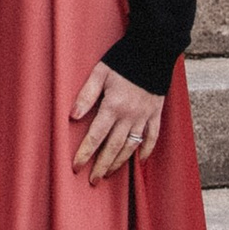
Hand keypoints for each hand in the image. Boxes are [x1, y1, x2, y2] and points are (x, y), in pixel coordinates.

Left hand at [71, 60, 164, 181]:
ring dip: (120, 162)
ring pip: (131, 146)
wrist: (153, 49)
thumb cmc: (123, 59)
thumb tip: (72, 116)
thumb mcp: (99, 73)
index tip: (76, 167)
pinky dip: (147, 150)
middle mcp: (130, 116)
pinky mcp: (156, 113)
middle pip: (113, 147)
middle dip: (101, 166)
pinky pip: (152, 137)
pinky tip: (140, 160)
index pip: (96, 136)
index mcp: (113, 106)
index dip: (85, 153)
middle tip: (92, 180)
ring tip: (109, 173)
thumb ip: (86, 95)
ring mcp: (145, 116)